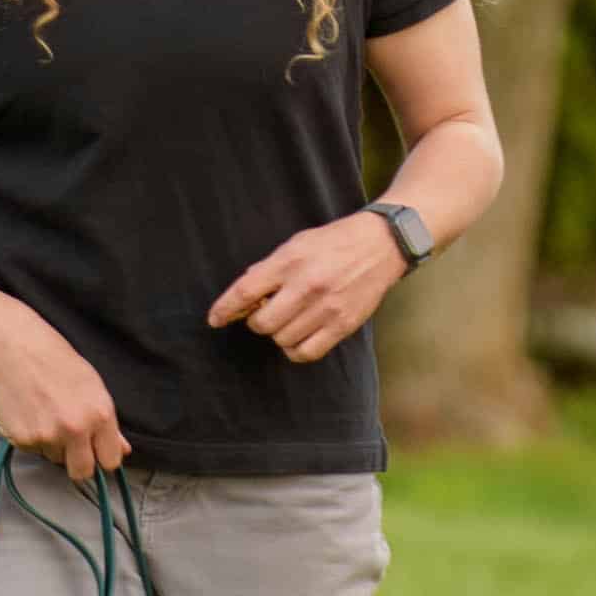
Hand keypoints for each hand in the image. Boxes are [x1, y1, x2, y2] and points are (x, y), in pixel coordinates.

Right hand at [0, 306, 129, 482]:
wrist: (16, 350)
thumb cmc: (57, 363)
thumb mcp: (93, 387)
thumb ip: (109, 424)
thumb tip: (123, 450)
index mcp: (99, 415)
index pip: (110, 461)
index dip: (103, 459)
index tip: (96, 454)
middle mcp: (75, 429)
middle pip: (82, 472)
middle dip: (78, 464)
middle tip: (70, 444)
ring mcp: (47, 436)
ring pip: (55, 458)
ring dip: (53, 445)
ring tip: (46, 415)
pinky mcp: (22, 439)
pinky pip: (33, 450)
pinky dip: (32, 438)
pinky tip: (30, 414)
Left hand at [209, 211, 404, 363]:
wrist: (380, 245)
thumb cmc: (333, 243)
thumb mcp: (296, 244)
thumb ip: (269, 269)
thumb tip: (243, 296)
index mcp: (290, 261)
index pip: (245, 291)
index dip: (224, 309)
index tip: (215, 320)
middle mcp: (306, 286)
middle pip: (262, 323)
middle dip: (258, 321)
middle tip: (267, 312)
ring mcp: (326, 307)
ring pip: (282, 339)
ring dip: (279, 333)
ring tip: (289, 320)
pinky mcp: (343, 324)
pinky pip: (306, 352)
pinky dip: (295, 349)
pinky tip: (298, 337)